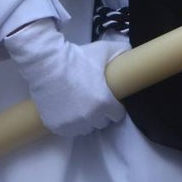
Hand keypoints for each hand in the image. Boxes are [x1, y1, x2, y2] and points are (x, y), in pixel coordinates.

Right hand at [4, 19, 127, 136]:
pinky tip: (70, 112)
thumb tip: (135, 54)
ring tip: (82, 107)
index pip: (117, 115)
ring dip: (87, 121)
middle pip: (102, 122)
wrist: (47, 64)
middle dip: (102, 114)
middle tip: (95, 102)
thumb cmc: (79, 57)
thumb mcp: (106, 51)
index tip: (110, 101)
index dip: (115, 107)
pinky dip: (71, 124)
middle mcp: (90, 117)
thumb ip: (124, 53)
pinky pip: (70, 131)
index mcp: (105, 103)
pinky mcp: (56, 126)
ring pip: (86, 128)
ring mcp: (72, 123)